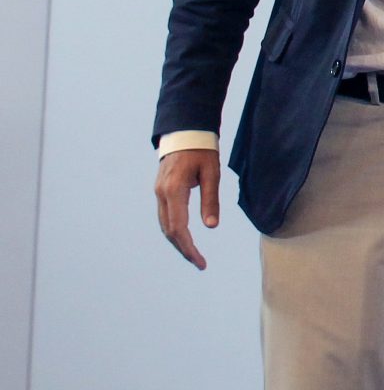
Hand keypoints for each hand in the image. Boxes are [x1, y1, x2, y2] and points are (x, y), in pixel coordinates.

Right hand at [155, 148, 220, 269]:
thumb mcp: (212, 173)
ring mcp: (158, 193)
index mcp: (174, 190)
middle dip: (184, 249)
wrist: (185, 132)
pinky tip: (185, 238)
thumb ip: (210, 199)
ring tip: (194, 255)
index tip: (200, 262)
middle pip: (169, 231)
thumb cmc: (202, 149)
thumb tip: (210, 226)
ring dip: (178, 242)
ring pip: (165, 225)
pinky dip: (174, 230)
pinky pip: (165, 216)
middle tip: (200, 263)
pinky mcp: (160, 191)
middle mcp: (162, 194)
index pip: (179, 228)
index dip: (189, 248)